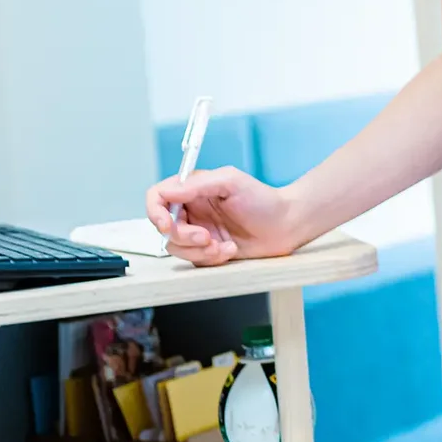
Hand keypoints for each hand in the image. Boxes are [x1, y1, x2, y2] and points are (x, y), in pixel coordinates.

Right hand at [145, 166, 303, 265]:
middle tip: (206, 237)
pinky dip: (211, 258)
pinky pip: (196, 260)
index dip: (155, 213)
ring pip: (177, 248)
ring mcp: (199, 231)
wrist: (286, 226)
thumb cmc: (263, 200)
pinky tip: (230, 250)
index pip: (158, 197)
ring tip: (222, 246)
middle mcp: (193, 210)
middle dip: (184, 237)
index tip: (168, 225)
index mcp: (193, 189)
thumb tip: (168, 191)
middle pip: (165, 227)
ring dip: (199, 250)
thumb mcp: (230, 182)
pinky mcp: (209, 250)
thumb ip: (196, 184)